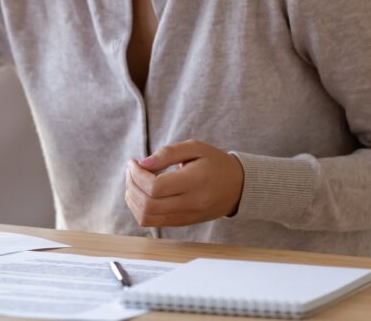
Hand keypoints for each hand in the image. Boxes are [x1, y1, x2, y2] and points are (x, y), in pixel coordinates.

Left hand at [124, 139, 243, 227]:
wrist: (239, 187)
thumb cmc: (216, 164)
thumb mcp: (195, 148)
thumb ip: (168, 153)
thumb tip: (142, 164)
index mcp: (195, 182)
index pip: (155, 187)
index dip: (137, 175)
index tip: (133, 162)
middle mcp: (191, 204)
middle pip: (148, 204)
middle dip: (131, 184)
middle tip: (131, 169)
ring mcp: (187, 216)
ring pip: (147, 216)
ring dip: (132, 198)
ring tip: (133, 180)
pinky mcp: (183, 222)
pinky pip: (152, 222)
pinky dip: (139, 209)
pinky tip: (140, 193)